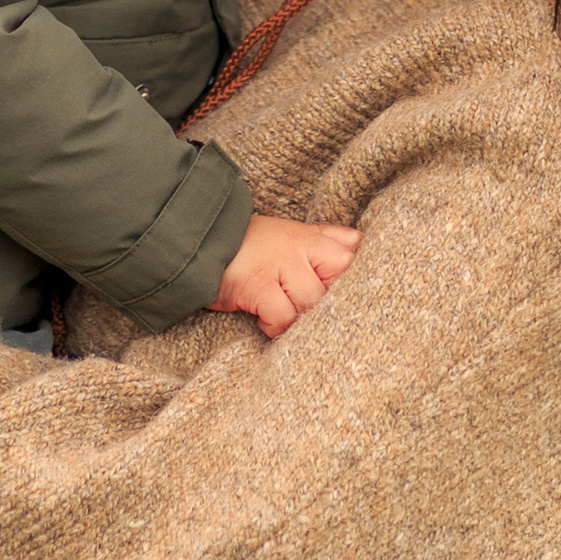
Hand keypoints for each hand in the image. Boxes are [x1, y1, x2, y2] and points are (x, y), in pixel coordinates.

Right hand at [211, 212, 361, 337]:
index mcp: (310, 235)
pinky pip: (283, 315)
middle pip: (339, 277)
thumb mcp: (290, 233)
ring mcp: (278, 264)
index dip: (350, 276)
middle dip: (328, 301)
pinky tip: (264, 320)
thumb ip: (325, 238)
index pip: (351, 250)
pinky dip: (276, 326)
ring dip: (299, 317)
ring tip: (283, 314)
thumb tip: (358, 243)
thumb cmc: (250, 244)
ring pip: (312, 300)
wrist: (202, 241)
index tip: (337, 292)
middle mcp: (299, 246)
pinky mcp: (257, 284)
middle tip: (309, 310)